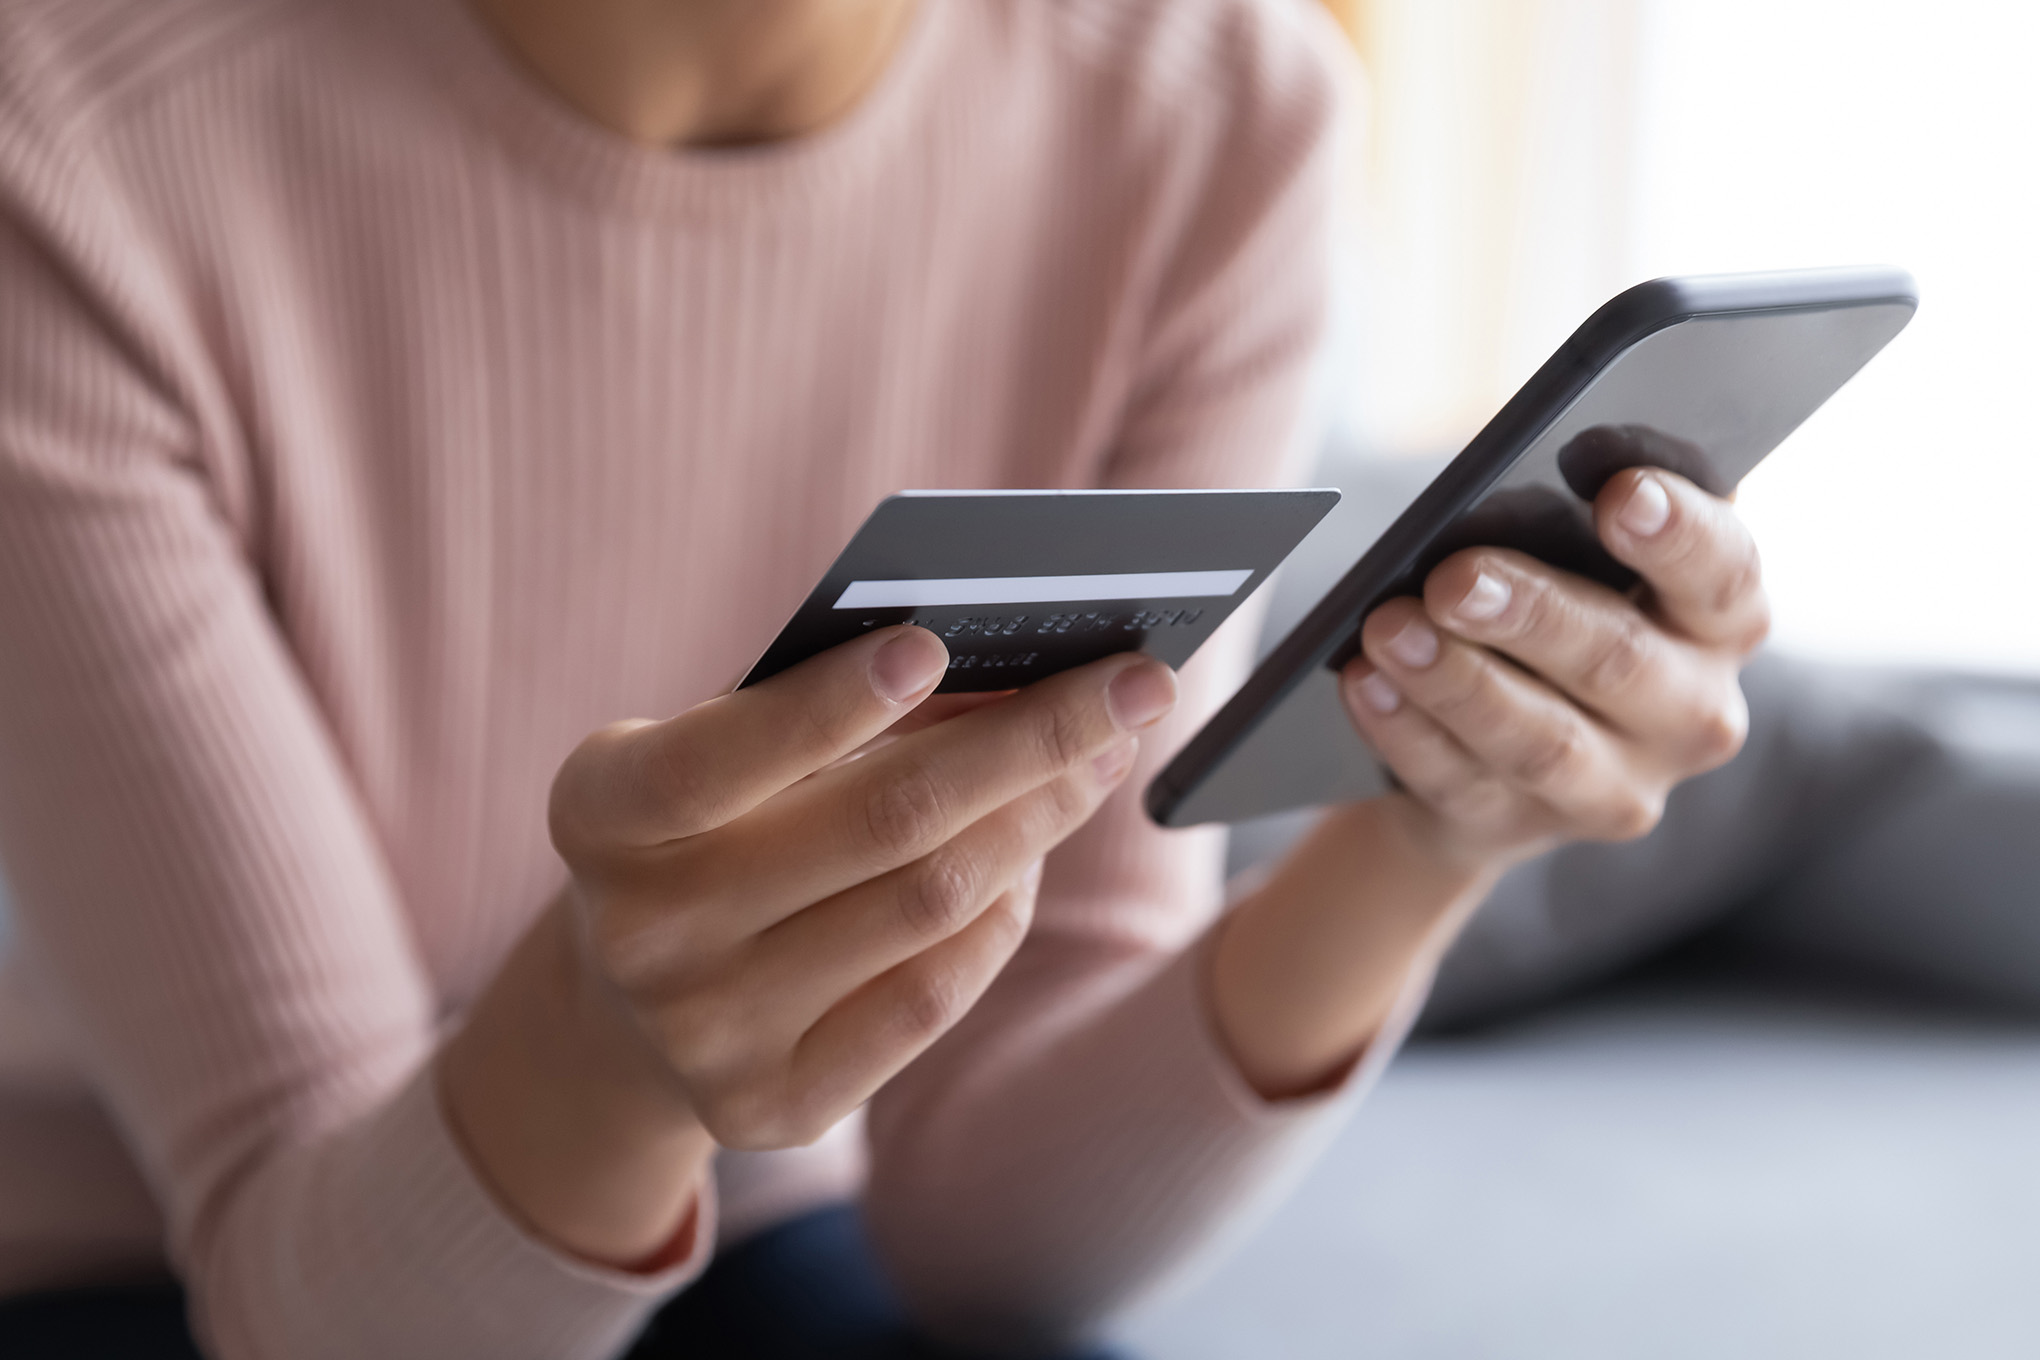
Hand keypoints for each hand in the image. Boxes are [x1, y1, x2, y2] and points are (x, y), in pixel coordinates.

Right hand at [443, 626, 1176, 1263]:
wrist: (630, 1005)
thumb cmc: (707, 824)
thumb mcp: (722, 750)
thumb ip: (827, 707)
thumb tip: (1016, 668)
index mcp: (601, 816)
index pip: (716, 759)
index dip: (825, 705)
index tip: (933, 644)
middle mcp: (641, 935)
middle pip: (880, 826)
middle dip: (1030, 741)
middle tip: (1135, 683)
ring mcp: (706, 1034)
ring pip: (929, 904)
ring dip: (1039, 817)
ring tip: (1101, 754)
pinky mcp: (774, 1105)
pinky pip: (935, 996)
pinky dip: (1003, 913)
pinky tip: (1033, 854)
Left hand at [1339, 467, 1767, 870]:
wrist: (1498, 739)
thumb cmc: (1552, 600)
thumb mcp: (1582, 551)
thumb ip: (1579, 509)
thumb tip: (1535, 463)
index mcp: (1721, 620)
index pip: (1724, 573)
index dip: (1678, 534)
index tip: (1620, 495)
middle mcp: (1691, 713)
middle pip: (1619, 659)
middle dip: (1531, 614)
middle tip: (1453, 577)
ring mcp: (1613, 785)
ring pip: (1539, 739)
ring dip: (1456, 681)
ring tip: (1387, 628)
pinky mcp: (1524, 827)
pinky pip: (1460, 782)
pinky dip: (1405, 730)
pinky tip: (1365, 683)